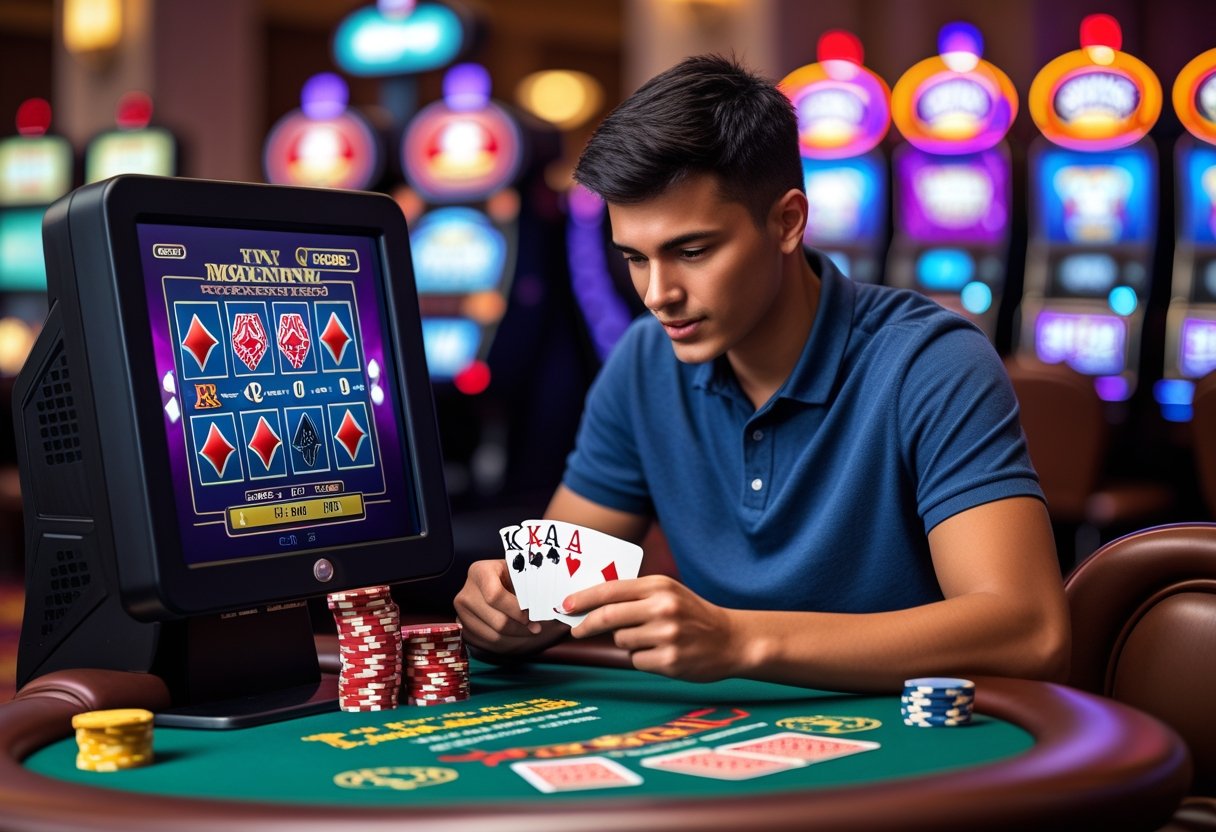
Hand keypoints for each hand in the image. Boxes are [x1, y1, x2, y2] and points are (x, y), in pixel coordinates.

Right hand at [453, 559, 565, 656]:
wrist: (492, 580)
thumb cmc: (509, 575)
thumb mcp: (518, 573)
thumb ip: (529, 588)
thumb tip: (550, 607)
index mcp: (479, 572)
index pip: (495, 596)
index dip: (516, 610)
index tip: (532, 615)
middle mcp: (465, 592)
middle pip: (496, 620)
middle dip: (521, 627)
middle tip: (537, 627)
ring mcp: (462, 612)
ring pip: (493, 635)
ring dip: (516, 637)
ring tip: (529, 631)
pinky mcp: (464, 627)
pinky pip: (487, 642)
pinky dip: (505, 642)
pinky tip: (516, 634)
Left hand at [564, 575, 742, 681]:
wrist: (732, 639)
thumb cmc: (693, 615)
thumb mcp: (668, 593)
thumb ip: (636, 595)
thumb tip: (591, 603)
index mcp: (659, 586)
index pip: (611, 590)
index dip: (583, 598)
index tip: (565, 605)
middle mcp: (662, 608)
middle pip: (608, 617)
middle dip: (586, 624)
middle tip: (576, 629)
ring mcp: (667, 636)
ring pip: (622, 641)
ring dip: (627, 642)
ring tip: (652, 639)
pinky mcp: (670, 661)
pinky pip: (637, 661)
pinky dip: (643, 659)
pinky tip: (662, 654)